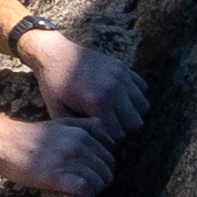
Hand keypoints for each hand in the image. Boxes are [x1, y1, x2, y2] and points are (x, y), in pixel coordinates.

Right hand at [0, 115, 119, 196]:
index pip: (110, 157)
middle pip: (107, 171)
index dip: (104, 169)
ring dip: (93, 192)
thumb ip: (86, 128)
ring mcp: (69, 161)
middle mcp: (79, 145)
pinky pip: (86, 191)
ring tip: (81, 193)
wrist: (4, 143)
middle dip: (100, 182)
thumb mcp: (62, 123)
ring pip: (99, 182)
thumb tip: (109, 142)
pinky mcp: (57, 177)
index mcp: (82, 133)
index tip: (93, 175)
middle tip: (86, 186)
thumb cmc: (31, 136)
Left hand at [22, 24, 146, 136]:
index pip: (118, 135)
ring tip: (113, 112)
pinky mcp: (123, 67)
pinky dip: (133, 96)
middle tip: (105, 124)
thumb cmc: (53, 86)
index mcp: (97, 101)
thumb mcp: (59, 112)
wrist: (54, 53)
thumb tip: (101, 144)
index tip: (96, 134)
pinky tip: (116, 98)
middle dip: (122, 128)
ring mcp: (121, 76)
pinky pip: (142, 89)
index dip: (107, 139)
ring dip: (130, 113)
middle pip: (135, 124)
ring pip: (143, 107)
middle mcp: (114, 88)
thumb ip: (81, 130)